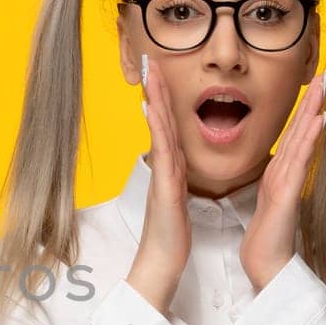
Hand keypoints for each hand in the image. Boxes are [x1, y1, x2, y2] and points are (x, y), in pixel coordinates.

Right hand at [126, 55, 190, 314]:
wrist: (161, 264)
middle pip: (160, 120)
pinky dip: (157, 130)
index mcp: (171, 169)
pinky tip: (152, 110)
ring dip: (154, 101)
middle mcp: (163, 167)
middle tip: (149, 60)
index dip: (164, 98)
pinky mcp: (165, 188)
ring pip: (159, 130)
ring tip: (150, 75)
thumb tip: (173, 165)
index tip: (160, 73)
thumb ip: (175, 180)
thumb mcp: (176, 201)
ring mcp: (162, 176)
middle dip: (155, 90)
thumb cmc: (171, 236)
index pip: (168, 126)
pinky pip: (163, 154)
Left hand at [239, 69, 325, 290]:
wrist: (266, 264)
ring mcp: (290, 182)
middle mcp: (288, 173)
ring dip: (312, 112)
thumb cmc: (266, 237)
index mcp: (280, 173)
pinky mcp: (288, 194)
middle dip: (312, 102)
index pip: (294, 135)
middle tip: (323, 74)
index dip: (303, 110)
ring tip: (322, 88)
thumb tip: (280, 169)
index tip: (311, 85)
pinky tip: (318, 121)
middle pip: (302, 131)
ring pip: (303, 140)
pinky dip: (308, 140)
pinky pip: (299, 161)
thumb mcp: (268, 202)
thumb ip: (275, 183)